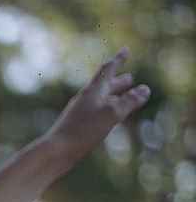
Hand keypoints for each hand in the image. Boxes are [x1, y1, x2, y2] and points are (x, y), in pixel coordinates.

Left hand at [43, 48, 150, 170]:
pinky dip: (105, 110)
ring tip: (122, 96)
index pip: (108, 70)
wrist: (56, 151)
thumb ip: (129, 101)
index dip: (118, 60)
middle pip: (104, 87)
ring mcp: (79, 113)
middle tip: (129, 78)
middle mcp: (85, 99)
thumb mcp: (111, 114)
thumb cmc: (83, 131)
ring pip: (100, 101)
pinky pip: (95, 113)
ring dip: (113, 97)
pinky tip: (107, 119)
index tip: (126, 50)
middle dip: (118, 82)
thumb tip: (145, 90)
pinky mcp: (77, 126)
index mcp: (93, 91)